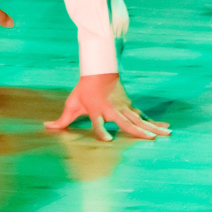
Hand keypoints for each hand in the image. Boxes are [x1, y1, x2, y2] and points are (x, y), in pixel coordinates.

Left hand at [44, 73, 170, 142]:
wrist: (99, 71)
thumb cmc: (83, 90)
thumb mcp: (71, 104)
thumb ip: (61, 120)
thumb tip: (45, 126)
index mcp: (97, 111)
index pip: (99, 123)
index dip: (103, 131)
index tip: (109, 140)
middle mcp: (112, 110)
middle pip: (126, 122)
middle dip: (138, 132)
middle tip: (150, 140)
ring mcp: (123, 108)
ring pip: (139, 120)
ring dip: (153, 128)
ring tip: (166, 136)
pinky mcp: (130, 106)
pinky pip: (143, 116)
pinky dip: (154, 122)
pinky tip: (166, 128)